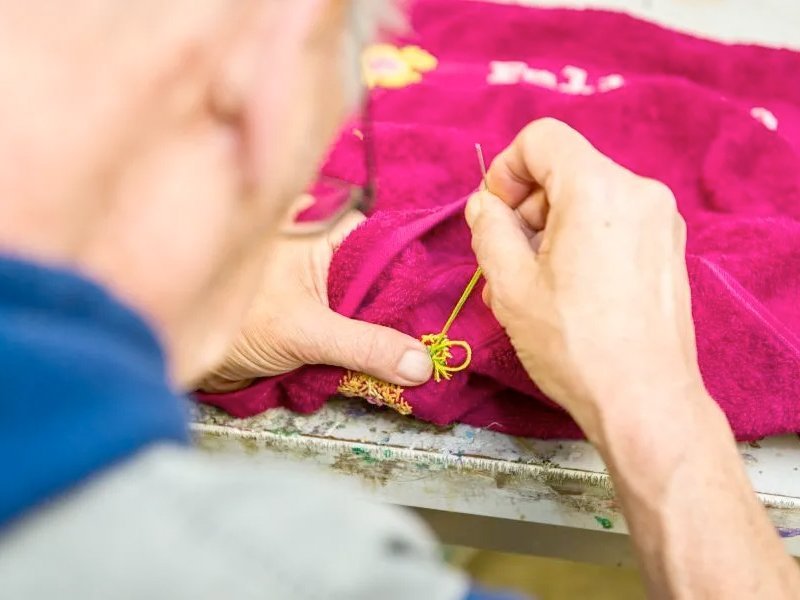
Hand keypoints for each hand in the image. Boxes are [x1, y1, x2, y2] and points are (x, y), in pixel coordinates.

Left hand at [199, 208, 432, 392]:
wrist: (174, 348)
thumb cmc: (234, 320)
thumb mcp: (306, 330)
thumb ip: (365, 345)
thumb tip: (423, 364)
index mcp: (327, 233)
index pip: (390, 249)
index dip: (418, 282)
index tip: (446, 318)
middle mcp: (328, 255)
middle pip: (384, 285)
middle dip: (406, 319)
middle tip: (441, 351)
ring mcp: (323, 290)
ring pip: (370, 313)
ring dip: (388, 341)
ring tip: (422, 368)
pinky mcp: (316, 321)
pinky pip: (353, 334)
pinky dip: (367, 354)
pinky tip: (390, 373)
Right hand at [466, 119, 701, 436]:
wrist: (644, 400)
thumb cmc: (574, 345)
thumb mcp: (509, 284)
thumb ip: (488, 228)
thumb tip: (485, 205)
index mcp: (598, 189)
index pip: (542, 138)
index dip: (505, 169)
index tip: (493, 213)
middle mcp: (639, 192)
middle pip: (565, 169)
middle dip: (526, 205)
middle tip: (505, 257)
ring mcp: (660, 221)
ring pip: (587, 197)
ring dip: (550, 227)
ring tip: (532, 282)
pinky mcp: (668, 248)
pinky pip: (612, 222)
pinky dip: (581, 239)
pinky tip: (566, 288)